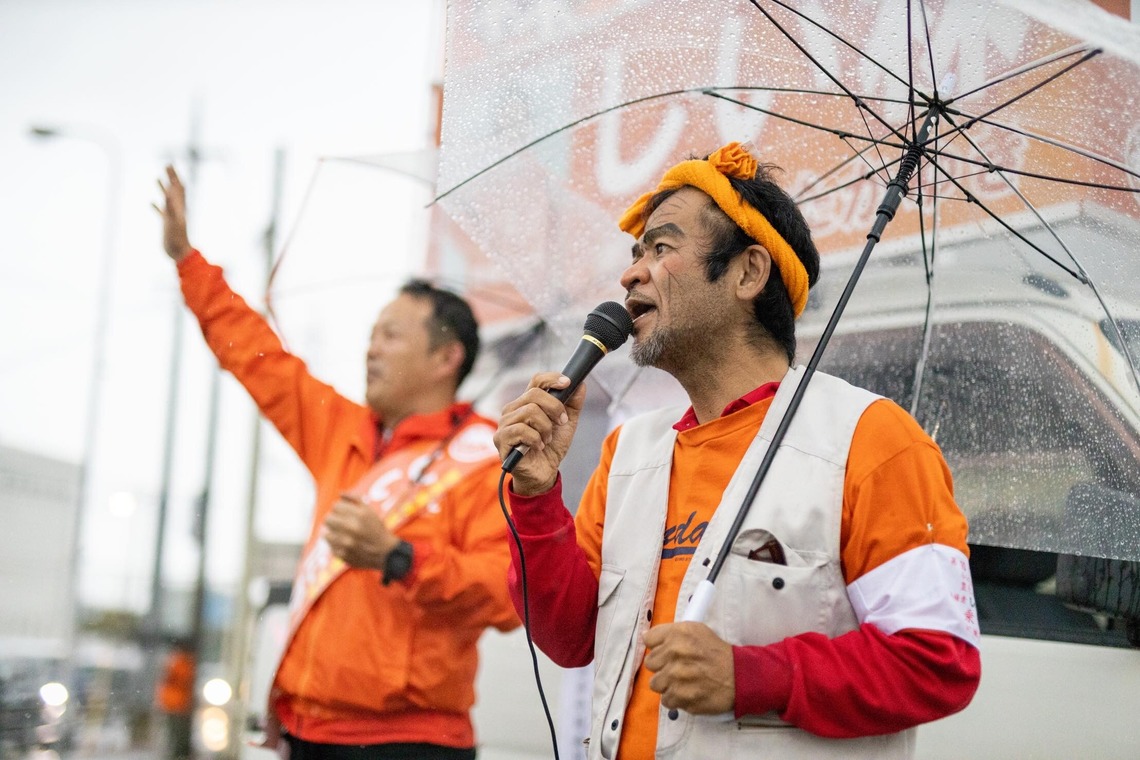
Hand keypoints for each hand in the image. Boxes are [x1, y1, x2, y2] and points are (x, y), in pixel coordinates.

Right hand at [154, 165, 191, 261]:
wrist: (179, 254)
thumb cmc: (177, 239)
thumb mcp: (173, 222)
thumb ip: (171, 207)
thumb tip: (170, 192)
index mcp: (179, 207)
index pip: (177, 187)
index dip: (174, 176)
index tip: (170, 164)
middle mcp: (177, 209)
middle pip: (174, 190)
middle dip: (170, 177)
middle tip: (167, 165)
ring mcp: (171, 216)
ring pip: (167, 199)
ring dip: (163, 188)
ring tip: (157, 178)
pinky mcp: (166, 224)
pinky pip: (161, 212)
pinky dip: (156, 206)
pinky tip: (151, 203)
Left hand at [322, 494, 399, 568]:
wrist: (385, 553)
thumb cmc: (377, 529)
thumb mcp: (370, 511)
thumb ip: (355, 499)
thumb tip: (340, 493)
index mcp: (360, 515)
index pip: (336, 506)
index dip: (339, 509)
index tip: (343, 513)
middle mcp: (352, 528)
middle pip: (328, 519)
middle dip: (333, 519)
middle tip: (339, 523)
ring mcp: (347, 543)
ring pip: (326, 533)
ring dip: (332, 533)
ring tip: (341, 534)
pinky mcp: (343, 555)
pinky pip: (330, 546)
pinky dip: (335, 544)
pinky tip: (344, 544)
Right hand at [493, 372, 583, 495]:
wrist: (544, 474)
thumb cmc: (551, 448)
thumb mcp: (567, 424)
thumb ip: (573, 404)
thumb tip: (581, 384)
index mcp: (527, 403)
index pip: (536, 381)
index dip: (552, 378)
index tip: (568, 383)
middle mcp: (513, 410)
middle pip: (534, 395)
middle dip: (554, 408)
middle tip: (561, 422)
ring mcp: (505, 424)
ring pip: (529, 411)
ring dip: (546, 427)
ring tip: (547, 439)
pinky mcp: (501, 439)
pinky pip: (521, 430)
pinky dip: (536, 439)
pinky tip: (538, 447)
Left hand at [643, 622, 735, 715]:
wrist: (739, 676)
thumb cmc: (717, 653)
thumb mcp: (696, 630)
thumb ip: (670, 632)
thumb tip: (645, 637)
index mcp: (678, 634)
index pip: (649, 639)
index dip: (658, 646)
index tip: (667, 651)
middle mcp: (674, 653)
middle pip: (650, 663)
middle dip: (663, 665)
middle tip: (679, 667)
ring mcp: (676, 677)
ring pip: (655, 683)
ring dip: (667, 684)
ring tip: (683, 681)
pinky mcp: (681, 697)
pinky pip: (666, 700)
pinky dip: (676, 699)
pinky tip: (688, 692)